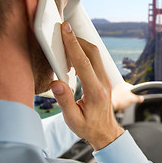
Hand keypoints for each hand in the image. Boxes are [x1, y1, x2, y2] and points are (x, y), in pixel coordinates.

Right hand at [50, 22, 123, 150]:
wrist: (105, 132)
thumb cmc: (88, 127)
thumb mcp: (73, 120)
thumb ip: (65, 101)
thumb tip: (56, 83)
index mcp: (95, 92)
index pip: (83, 63)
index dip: (73, 45)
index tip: (66, 30)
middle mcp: (103, 83)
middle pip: (92, 52)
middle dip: (77, 39)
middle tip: (63, 31)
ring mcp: (106, 79)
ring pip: (95, 54)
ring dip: (80, 45)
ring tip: (64, 45)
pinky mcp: (104, 79)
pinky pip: (95, 60)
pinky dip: (84, 53)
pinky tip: (73, 58)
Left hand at [112, 83, 143, 111]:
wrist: (109, 105)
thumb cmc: (119, 101)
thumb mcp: (132, 99)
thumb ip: (138, 98)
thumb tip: (142, 98)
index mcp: (125, 84)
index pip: (134, 89)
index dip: (136, 96)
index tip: (134, 100)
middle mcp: (120, 86)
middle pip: (129, 95)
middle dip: (129, 101)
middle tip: (127, 104)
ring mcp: (116, 91)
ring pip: (124, 98)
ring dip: (124, 104)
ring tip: (122, 107)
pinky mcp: (113, 96)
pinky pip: (119, 100)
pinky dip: (120, 104)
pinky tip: (119, 107)